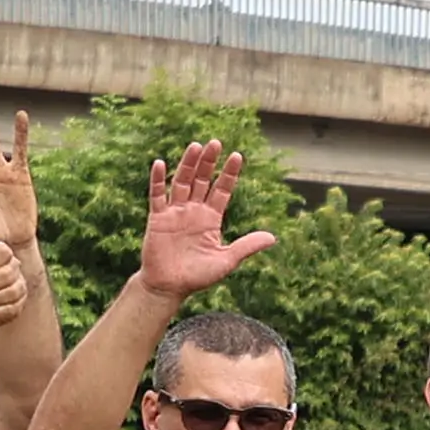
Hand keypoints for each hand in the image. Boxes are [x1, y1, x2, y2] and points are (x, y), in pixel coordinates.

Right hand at [136, 139, 275, 305]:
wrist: (169, 288)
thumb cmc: (197, 277)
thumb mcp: (226, 260)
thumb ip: (246, 246)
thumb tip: (273, 237)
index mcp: (211, 218)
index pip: (222, 190)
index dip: (229, 173)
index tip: (237, 156)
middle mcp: (193, 211)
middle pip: (202, 180)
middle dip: (209, 162)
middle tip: (216, 142)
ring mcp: (175, 212)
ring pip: (182, 182)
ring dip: (188, 164)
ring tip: (196, 146)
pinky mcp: (158, 218)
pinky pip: (157, 195)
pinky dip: (158, 180)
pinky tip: (161, 163)